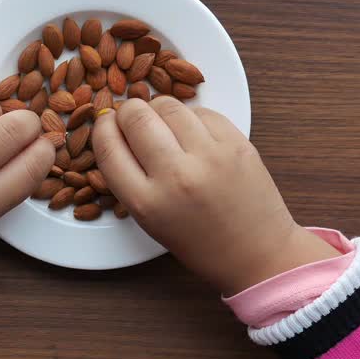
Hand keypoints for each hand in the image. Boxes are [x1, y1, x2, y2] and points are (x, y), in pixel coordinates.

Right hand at [92, 97, 337, 294]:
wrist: (258, 253)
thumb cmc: (200, 243)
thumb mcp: (150, 220)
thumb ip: (129, 179)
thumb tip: (114, 129)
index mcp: (147, 203)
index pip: (108, 147)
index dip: (102, 128)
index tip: (106, 123)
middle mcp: (176, 176)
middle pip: (136, 117)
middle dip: (128, 111)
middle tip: (133, 118)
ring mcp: (209, 156)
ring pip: (168, 105)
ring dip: (158, 109)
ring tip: (163, 122)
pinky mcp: (236, 143)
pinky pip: (201, 111)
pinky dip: (190, 116)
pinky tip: (192, 131)